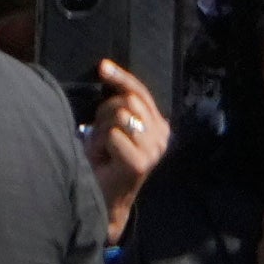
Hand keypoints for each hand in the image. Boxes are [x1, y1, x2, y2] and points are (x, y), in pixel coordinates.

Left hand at [82, 61, 164, 238]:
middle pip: (128, 101)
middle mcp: (162, 135)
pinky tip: (104, 158)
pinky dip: (102, 144)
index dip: (121, 78)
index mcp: (158, 124)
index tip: (102, 66)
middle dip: (105, 113)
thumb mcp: (111, 124)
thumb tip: (108, 69)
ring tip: (102, 147)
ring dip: (102, 129)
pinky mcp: (140, 162)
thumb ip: (118, 103)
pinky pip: (114, 135)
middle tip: (100, 135)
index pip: (140, 92)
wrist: (101, 197)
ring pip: (121, 115)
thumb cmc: (103, 159)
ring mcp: (154, 149)